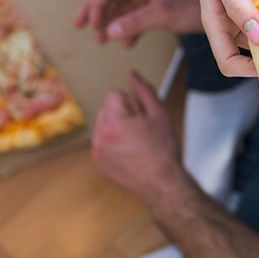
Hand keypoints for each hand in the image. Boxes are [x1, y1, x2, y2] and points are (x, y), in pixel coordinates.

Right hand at [73, 0, 202, 46]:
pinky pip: (139, 17)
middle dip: (98, 13)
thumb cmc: (195, 4)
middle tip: (84, 30)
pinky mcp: (164, 9)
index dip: (94, 4)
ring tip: (103, 40)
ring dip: (112, 23)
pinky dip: (130, 29)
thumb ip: (135, 22)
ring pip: (125, 9)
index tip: (86, 24)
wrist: (224, 5)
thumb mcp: (163, 14)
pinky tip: (129, 44)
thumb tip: (109, 31)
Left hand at [91, 71, 185, 201]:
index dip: (131, 104)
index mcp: (112, 122)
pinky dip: (112, 143)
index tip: (141, 119)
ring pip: (104, 125)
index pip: (114, 95)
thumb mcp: (159, 113)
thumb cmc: (162, 151)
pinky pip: (102, 141)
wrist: (161, 183)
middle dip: (122, 115)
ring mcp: (96, 151)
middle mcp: (99, 136)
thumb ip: (143, 90)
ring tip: (135, 143)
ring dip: (116, 128)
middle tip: (140, 131)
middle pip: (107, 109)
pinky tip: (129, 152)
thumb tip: (132, 74)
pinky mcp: (97, 162)